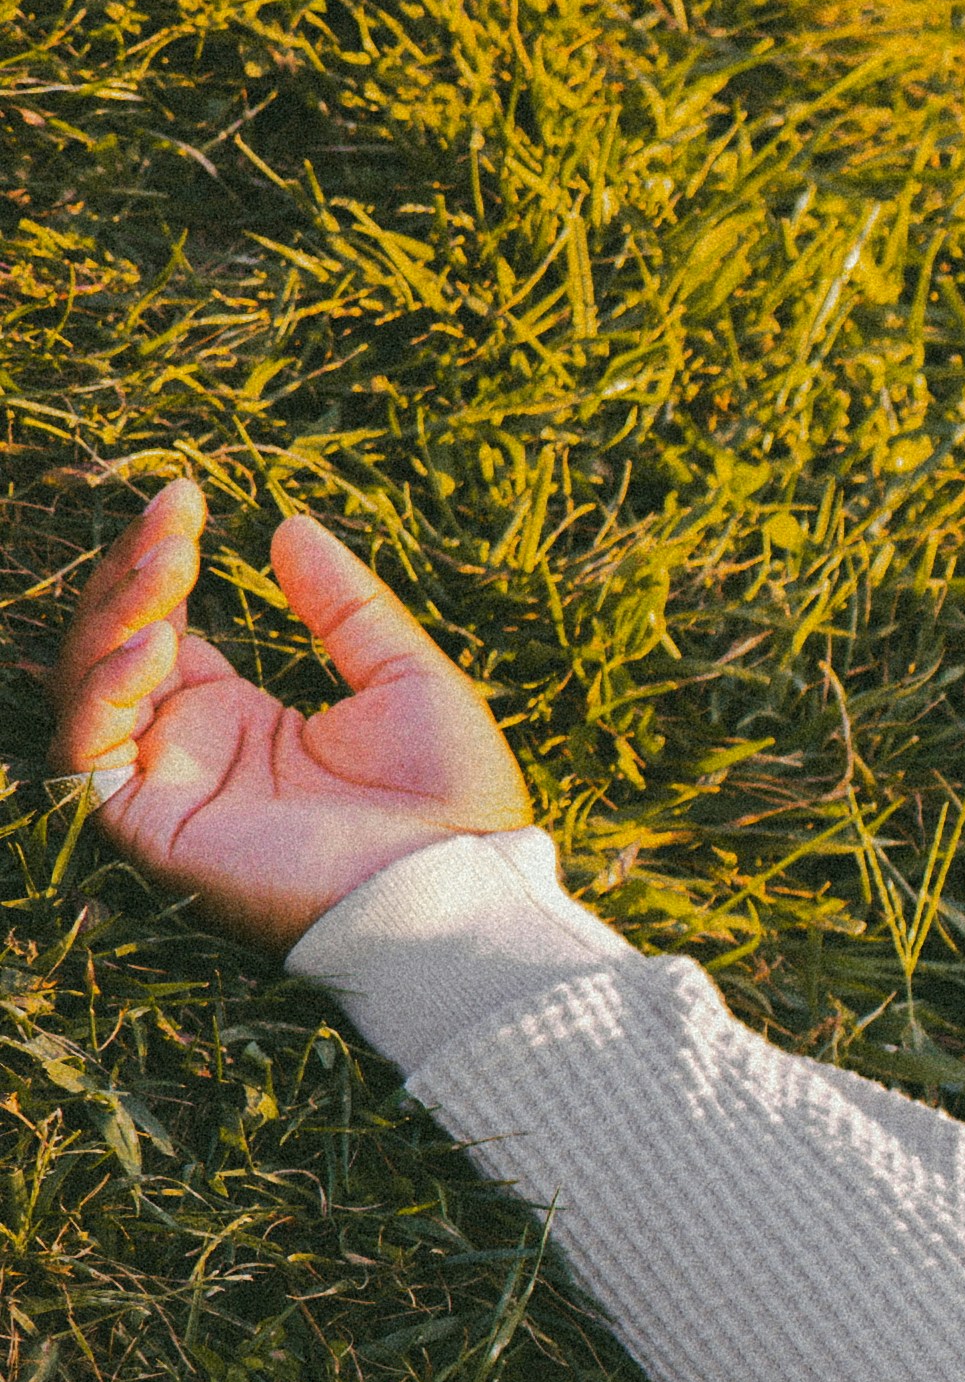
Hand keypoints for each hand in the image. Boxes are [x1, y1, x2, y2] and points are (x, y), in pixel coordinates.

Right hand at [44, 479, 532, 954]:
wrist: (457, 885)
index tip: (186, 496)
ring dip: (116, 616)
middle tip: (174, 517)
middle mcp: (190, 749)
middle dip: (132, 575)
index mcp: (241, 720)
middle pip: (115, 645)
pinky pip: (90, 754)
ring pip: (90, 687)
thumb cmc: (451, 797)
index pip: (162, 625)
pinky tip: (155, 644)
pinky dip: (105, 693)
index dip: (161, 560)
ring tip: (171, 563)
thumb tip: (288, 525)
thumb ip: (344, 606)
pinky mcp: (153, 828)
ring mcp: (167, 787)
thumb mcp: (404, 677)